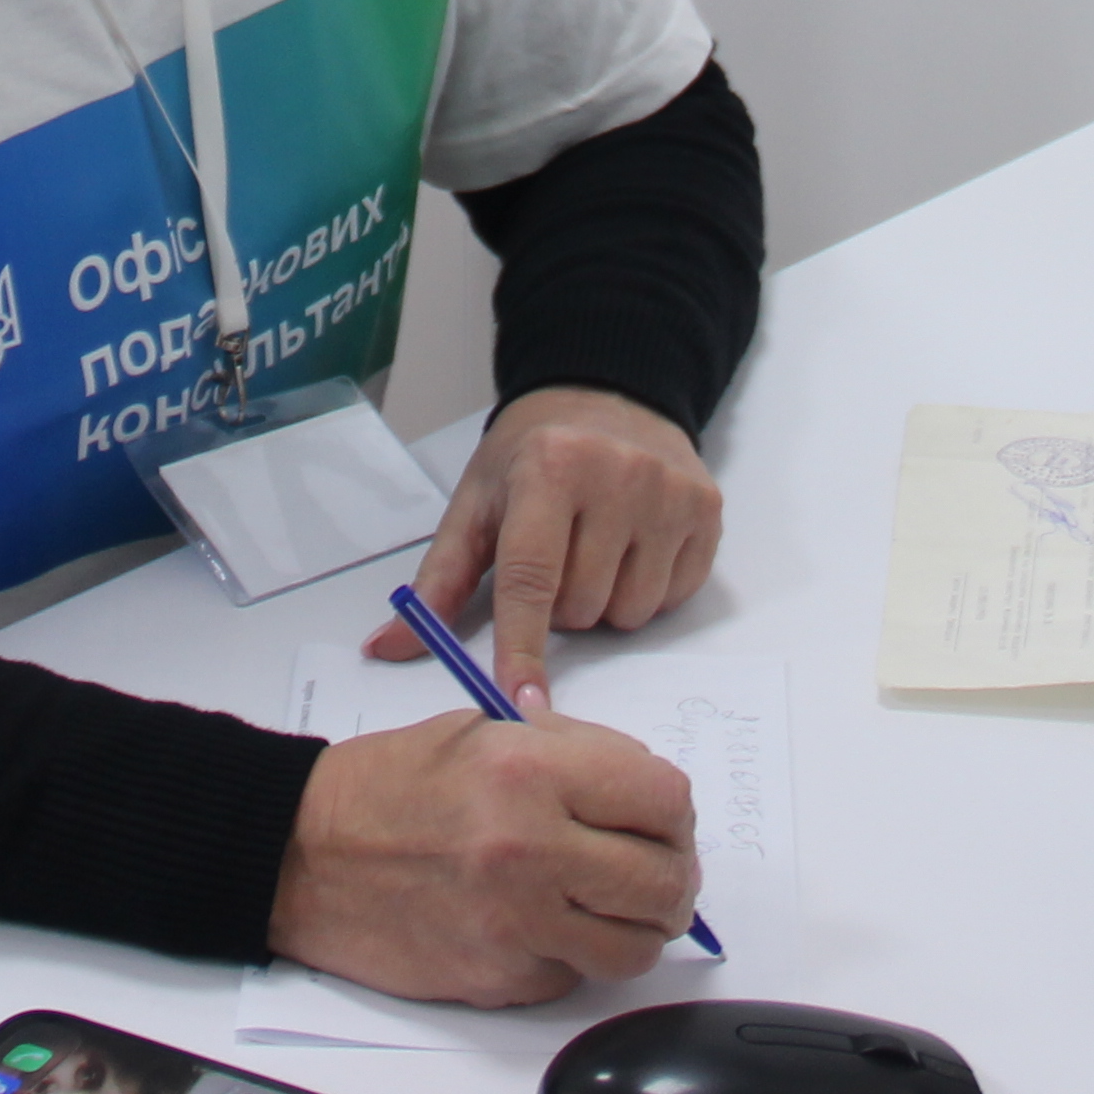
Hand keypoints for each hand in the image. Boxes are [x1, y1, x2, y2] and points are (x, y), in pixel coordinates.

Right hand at [267, 693, 702, 1004]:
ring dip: (634, 928)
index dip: (674, 812)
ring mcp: (515, 924)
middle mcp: (529, 850)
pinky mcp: (497, 976)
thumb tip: (638, 783)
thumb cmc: (385, 787)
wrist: (301, 855)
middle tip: (652, 869)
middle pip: (664, 882)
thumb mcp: (480, 731)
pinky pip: (574, 976)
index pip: (663, 799)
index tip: (662, 819)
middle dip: (671, 876)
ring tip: (607, 904)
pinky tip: (541, 923)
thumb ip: (570, 750)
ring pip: (635, 948)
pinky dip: (572, 955)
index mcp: (529, 773)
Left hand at [369, 384, 723, 702]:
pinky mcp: (707, 509)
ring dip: (603, 603)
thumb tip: (387, 647)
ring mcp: (669, 492)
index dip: (521, 646)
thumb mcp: (476, 505)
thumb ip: (436, 583)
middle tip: (553, 559)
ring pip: (629, 613)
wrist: (605, 393)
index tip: (519, 700)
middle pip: (581, 607)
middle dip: (558, 606)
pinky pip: (672, 598)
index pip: (531, 578)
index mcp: (550, 468)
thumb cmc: (531, 457)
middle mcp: (617, 474)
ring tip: (593, 551)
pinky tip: (633, 545)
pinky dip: (646, 589)